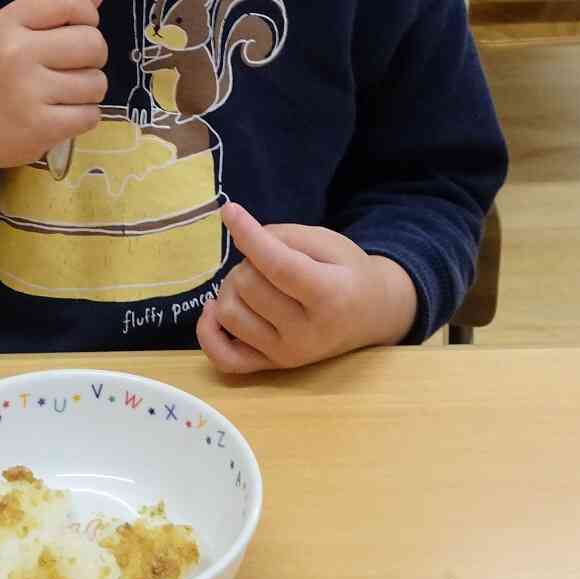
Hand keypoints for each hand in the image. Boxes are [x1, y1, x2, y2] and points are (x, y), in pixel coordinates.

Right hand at [0, 0, 106, 190]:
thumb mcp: (12, 32)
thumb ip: (54, 9)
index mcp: (7, 23)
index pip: (68, 1)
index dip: (87, 14)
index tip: (78, 29)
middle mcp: (16, 53)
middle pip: (93, 43)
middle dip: (93, 57)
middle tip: (71, 67)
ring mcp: (28, 91)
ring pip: (96, 82)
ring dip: (88, 90)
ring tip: (62, 94)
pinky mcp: (41, 127)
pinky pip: (91, 115)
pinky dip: (83, 117)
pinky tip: (60, 115)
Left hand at [196, 203, 417, 372]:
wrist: (370, 315)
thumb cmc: (347, 272)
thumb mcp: (329, 242)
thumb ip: (286, 237)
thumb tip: (242, 237)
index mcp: (330, 296)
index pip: (278, 266)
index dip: (249, 236)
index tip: (230, 211)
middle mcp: (308, 333)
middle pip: (248, 285)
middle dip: (249, 261)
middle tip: (268, 261)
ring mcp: (287, 355)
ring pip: (229, 313)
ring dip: (231, 288)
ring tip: (254, 282)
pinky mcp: (271, 367)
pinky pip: (222, 357)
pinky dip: (208, 331)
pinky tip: (216, 309)